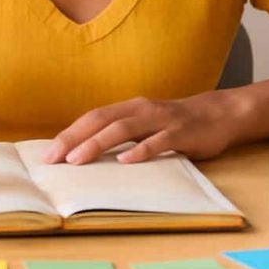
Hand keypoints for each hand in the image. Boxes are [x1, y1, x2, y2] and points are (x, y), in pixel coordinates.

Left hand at [42, 92, 235, 165]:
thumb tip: (87, 155)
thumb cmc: (176, 124)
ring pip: (124, 129)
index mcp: (129, 109)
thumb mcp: (146, 125)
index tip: (47, 155)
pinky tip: (126, 160)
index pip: (92, 118)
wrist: (220, 113)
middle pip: (101, 120)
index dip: (69, 134)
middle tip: (53, 159)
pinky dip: (141, 150)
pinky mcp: (182, 132)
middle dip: (74, 139)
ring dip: (98, 143)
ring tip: (78, 159)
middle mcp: (141, 110)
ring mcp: (161, 120)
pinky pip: (159, 141)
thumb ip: (122, 135)